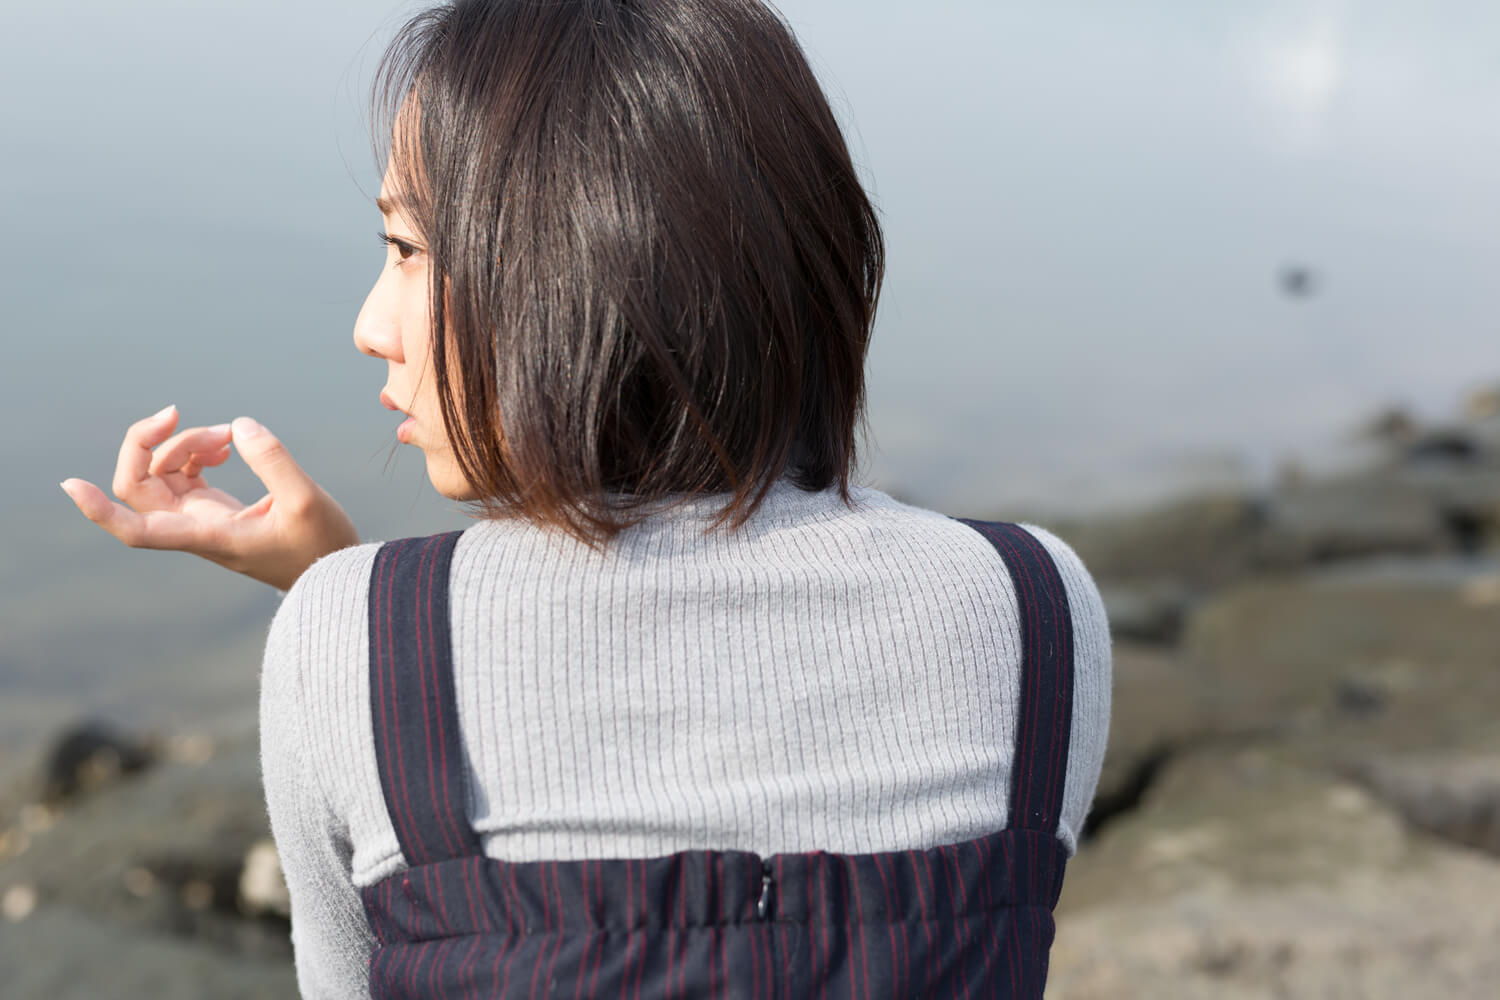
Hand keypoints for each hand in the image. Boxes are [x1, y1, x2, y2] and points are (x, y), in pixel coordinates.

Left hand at [61, 404, 360, 590]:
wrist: (332, 567)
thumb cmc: (322, 546)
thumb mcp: (307, 501)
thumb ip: (274, 461)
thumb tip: (239, 425)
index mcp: (209, 535)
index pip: (138, 531)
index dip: (99, 510)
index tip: (71, 485)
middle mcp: (194, 528)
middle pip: (137, 487)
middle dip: (146, 444)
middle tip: (176, 412)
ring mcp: (201, 518)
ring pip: (160, 475)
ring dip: (181, 443)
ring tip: (228, 434)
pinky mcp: (214, 510)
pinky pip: (182, 474)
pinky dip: (194, 451)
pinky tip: (226, 444)